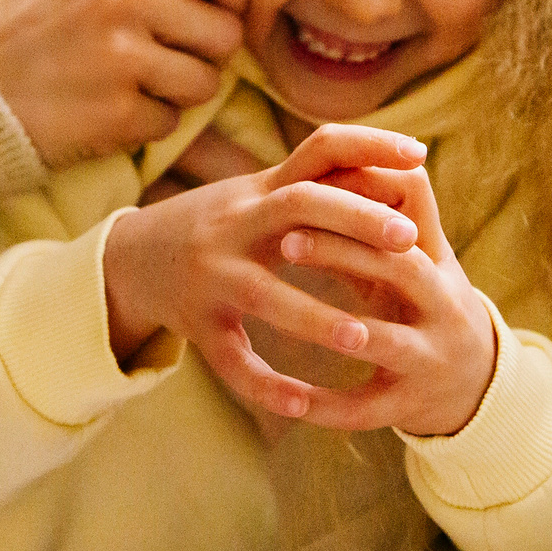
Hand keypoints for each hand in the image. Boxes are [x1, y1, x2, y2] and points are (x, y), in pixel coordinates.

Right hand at [0, 0, 245, 168]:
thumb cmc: (18, 35)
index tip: (206, 15)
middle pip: (225, 30)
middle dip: (206, 55)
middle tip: (168, 64)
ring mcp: (121, 56)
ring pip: (207, 82)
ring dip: (179, 94)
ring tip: (135, 88)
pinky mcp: (117, 111)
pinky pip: (170, 123)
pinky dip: (146, 126)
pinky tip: (107, 114)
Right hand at [102, 125, 430, 417]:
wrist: (132, 257)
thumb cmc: (220, 223)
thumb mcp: (260, 195)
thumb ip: (317, 184)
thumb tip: (396, 168)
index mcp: (261, 189)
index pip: (319, 149)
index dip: (369, 146)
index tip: (419, 155)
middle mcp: (235, 223)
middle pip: (299, 205)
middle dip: (357, 220)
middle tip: (409, 243)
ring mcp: (212, 275)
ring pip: (266, 294)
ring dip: (316, 317)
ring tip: (365, 338)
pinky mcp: (197, 324)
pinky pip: (232, 360)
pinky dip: (267, 384)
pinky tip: (302, 404)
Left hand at [273, 162, 497, 436]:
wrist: (475, 381)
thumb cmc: (426, 303)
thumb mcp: (421, 260)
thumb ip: (393, 216)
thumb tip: (358, 158)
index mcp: (439, 267)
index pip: (405, 222)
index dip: (360, 207)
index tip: (306, 193)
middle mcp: (445, 310)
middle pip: (402, 271)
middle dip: (346, 254)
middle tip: (287, 243)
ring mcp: (431, 360)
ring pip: (388, 344)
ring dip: (343, 329)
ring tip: (297, 317)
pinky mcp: (410, 407)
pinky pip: (364, 410)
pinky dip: (325, 407)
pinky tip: (288, 403)